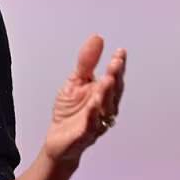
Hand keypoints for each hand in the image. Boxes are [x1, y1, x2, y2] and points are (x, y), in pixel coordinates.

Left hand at [43, 35, 126, 165]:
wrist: (59, 140)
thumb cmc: (71, 112)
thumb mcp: (76, 81)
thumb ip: (87, 62)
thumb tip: (97, 38)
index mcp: (103, 94)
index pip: (114, 78)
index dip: (118, 66)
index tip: (120, 52)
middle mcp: (104, 108)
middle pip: (113, 92)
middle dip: (115, 77)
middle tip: (116, 63)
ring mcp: (96, 122)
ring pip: (105, 108)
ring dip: (107, 94)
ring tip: (108, 79)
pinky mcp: (84, 134)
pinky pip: (90, 124)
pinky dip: (92, 115)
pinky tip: (93, 104)